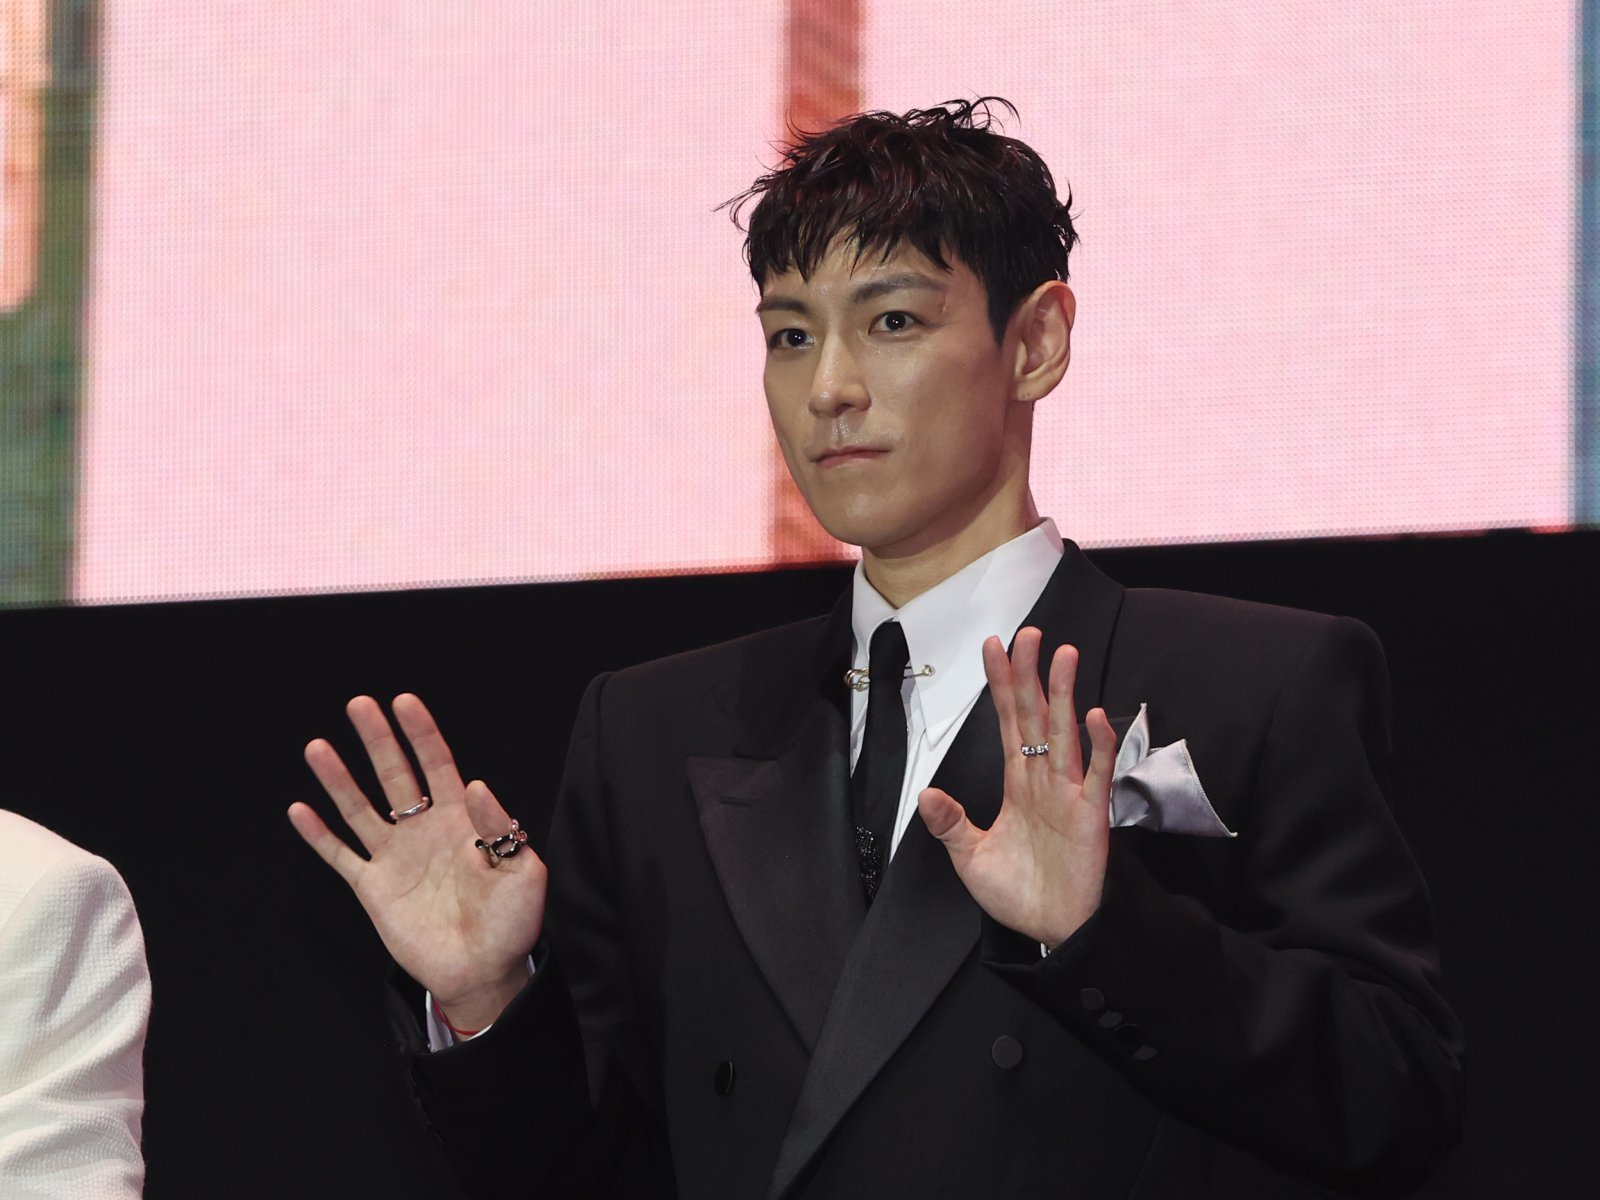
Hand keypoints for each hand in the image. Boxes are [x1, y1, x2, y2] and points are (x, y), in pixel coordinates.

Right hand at [287, 694, 545, 1029]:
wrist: (482, 971)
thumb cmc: (511, 923)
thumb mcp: (523, 872)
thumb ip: (499, 828)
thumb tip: (476, 784)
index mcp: (461, 820)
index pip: (438, 765)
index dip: (421, 734)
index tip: (403, 702)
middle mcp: (423, 830)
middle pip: (395, 776)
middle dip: (378, 740)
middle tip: (358, 705)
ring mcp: (396, 857)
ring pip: (360, 808)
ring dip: (338, 779)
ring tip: (318, 746)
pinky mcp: (373, 888)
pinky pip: (340, 856)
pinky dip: (319, 835)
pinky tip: (299, 809)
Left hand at [917, 628, 1116, 947]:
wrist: (1053, 929)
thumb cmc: (1019, 892)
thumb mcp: (970, 857)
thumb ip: (950, 824)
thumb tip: (926, 794)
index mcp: (1016, 782)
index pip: (1006, 722)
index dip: (1000, 685)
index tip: (993, 647)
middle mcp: (1043, 778)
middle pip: (1034, 715)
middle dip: (1030, 674)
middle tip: (1029, 634)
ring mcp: (1069, 792)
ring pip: (1064, 732)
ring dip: (1064, 694)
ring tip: (1064, 655)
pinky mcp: (1090, 814)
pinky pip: (1097, 772)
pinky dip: (1099, 744)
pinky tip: (1094, 715)